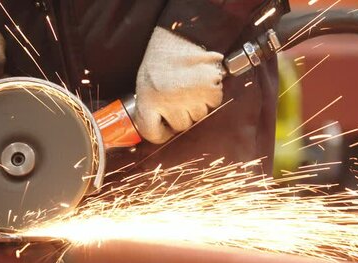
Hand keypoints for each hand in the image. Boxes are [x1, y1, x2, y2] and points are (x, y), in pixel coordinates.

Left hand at [134, 27, 224, 143]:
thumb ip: (150, 108)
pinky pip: (213, 104)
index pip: (153, 134)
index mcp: (148, 101)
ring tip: (190, 86)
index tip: (164, 128)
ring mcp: (191, 97)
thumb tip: (160, 130)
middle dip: (181, 114)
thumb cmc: (161, 59)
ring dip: (197, 105)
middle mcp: (169, 102)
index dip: (160, 132)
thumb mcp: (145, 84)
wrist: (180, 34)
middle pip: (181, 126)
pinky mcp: (210, 90)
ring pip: (198, 116)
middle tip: (179, 95)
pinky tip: (201, 82)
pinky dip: (210, 96)